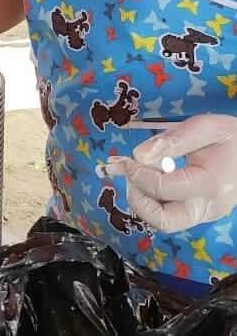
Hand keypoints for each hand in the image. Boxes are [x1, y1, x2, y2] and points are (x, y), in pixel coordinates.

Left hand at [104, 114, 236, 231]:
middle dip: (137, 200)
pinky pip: (171, 214)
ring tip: (139, 173)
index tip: (123, 160)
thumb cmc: (231, 138)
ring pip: (165, 221)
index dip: (137, 174)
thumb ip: (172, 140)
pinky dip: (154, 200)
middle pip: (164, 221)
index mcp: (209, 184)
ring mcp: (205, 214)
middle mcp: (207, 207)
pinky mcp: (200, 214)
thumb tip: (139, 155)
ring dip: (144, 200)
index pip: (162, 188)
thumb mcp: (205, 127)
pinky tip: (152, 177)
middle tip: (129, 175)